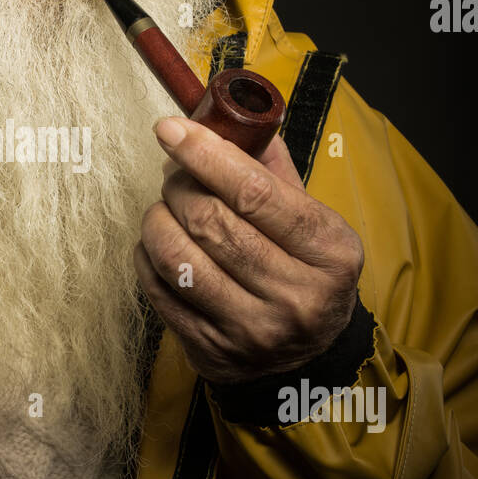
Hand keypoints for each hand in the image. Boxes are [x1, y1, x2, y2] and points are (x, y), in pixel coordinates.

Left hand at [132, 116, 363, 383]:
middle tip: (175, 174)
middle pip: (210, 222)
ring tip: (166, 208)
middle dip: (178, 186)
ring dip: (157, 219)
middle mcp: (295, 297)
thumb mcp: (313, 221)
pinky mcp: (212, 351)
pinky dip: (148, 256)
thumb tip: (223, 119)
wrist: (309, 359)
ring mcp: (251, 330)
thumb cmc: (306, 272)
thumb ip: (273, 170)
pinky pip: (158, 290)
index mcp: (330, 253)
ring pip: (176, 257)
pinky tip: (161, 243)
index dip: (206, 154)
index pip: (255, 193)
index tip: (171, 129)